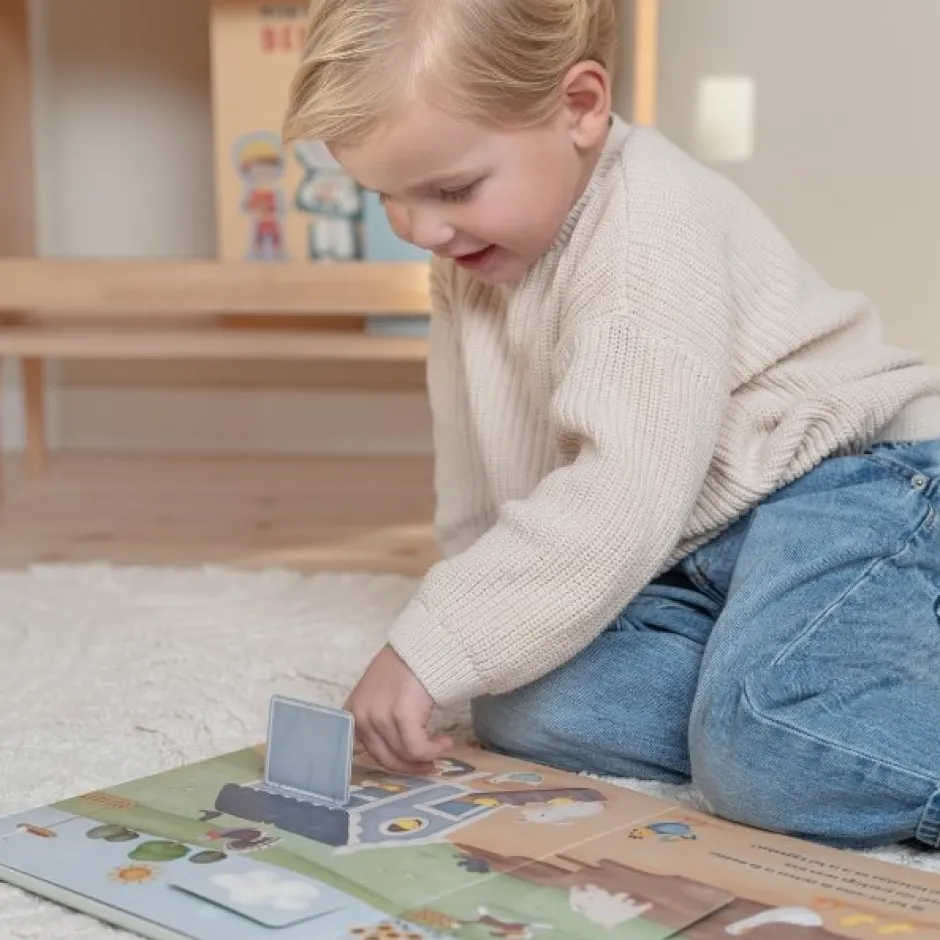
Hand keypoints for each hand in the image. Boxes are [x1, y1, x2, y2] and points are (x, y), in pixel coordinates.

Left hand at [345, 645, 452, 774]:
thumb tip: (390, 742)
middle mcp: (361, 716)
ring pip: (403, 754)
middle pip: (384, 757)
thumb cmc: (408, 664)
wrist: (425, 644)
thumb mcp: (380, 690)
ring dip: (427, 755)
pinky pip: (418, 748)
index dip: (387, 760)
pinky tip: (445, 742)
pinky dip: (433, 750)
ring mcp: (380, 716)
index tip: (406, 762)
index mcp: (353, 710)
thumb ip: (377, 714)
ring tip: (443, 745)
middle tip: (429, 764)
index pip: (361, 749)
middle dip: (409, 766)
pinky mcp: (402, 716)